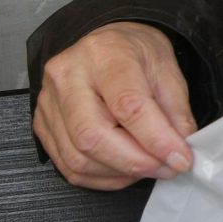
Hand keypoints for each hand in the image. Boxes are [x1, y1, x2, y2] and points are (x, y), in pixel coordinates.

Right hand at [33, 22, 196, 190]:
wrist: (106, 44)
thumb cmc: (135, 53)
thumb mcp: (167, 69)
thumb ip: (175, 111)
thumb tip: (179, 150)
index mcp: (104, 54)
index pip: (127, 106)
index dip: (157, 140)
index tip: (180, 158)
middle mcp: (67, 76)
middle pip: (93, 137)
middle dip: (136, 162)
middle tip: (166, 167)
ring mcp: (49, 103)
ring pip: (78, 158)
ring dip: (120, 173)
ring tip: (149, 166)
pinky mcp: (42, 125)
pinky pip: (68, 166)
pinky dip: (102, 177)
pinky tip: (124, 169)